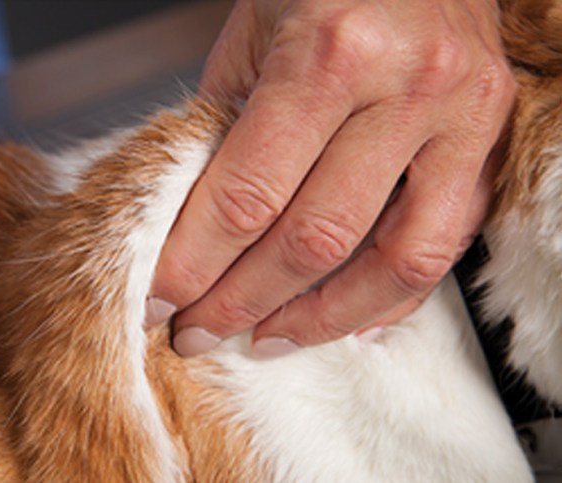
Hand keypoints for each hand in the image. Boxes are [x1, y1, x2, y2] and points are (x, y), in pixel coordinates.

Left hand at [147, 0, 514, 357]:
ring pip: (393, 260)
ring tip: (264, 338)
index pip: (246, 196)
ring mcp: (459, 116)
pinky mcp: (490, 137)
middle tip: (195, 330)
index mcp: (327, 53)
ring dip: (319, 317)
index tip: (160, 299)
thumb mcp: (251, 32)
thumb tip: (192, 223)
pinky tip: (344, 318)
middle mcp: (404, 88)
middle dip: (239, 302)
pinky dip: (392, 294)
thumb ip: (223, 124)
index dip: (193, 264)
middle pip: (311, 240)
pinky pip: (446, 243)